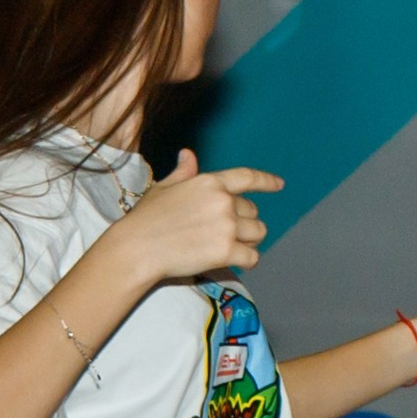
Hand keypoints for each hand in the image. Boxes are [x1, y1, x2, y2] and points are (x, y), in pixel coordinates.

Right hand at [121, 150, 281, 289]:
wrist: (137, 249)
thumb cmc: (145, 219)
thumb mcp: (162, 189)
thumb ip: (182, 174)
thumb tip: (188, 155)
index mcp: (210, 182)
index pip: (247, 178)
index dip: (266, 181)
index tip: (279, 185)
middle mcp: (223, 201)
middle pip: (253, 211)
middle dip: (243, 222)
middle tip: (223, 234)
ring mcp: (227, 226)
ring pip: (258, 233)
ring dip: (249, 241)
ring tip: (229, 248)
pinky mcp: (226, 251)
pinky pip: (253, 256)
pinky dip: (247, 261)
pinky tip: (234, 262)